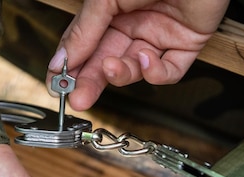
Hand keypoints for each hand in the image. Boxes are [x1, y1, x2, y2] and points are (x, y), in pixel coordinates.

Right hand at [46, 0, 228, 109]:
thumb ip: (84, 31)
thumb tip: (62, 59)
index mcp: (111, 12)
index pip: (85, 46)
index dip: (71, 68)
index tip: (58, 86)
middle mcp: (134, 25)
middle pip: (108, 63)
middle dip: (91, 81)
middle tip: (78, 97)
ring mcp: (159, 36)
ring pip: (135, 70)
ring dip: (121, 74)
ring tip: (111, 68)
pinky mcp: (186, 45)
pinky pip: (169, 71)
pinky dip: (156, 73)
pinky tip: (146, 59)